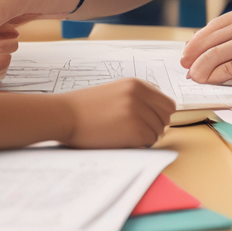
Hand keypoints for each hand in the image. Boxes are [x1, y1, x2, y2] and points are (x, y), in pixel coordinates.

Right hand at [60, 79, 174, 147]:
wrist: (64, 115)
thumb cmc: (84, 108)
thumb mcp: (114, 92)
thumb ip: (136, 98)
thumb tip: (158, 114)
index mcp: (136, 84)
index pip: (167, 103)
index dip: (159, 116)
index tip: (148, 122)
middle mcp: (139, 95)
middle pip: (166, 117)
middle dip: (155, 127)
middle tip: (135, 132)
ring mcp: (137, 111)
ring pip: (158, 131)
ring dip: (145, 138)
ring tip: (123, 135)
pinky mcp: (134, 129)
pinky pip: (148, 142)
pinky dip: (138, 145)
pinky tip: (121, 140)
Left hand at [180, 9, 231, 84]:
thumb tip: (207, 53)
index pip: (212, 28)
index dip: (194, 43)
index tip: (184, 56)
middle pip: (212, 40)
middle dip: (193, 56)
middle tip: (184, 69)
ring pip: (220, 53)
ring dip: (202, 68)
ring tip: (194, 78)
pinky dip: (220, 75)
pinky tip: (212, 81)